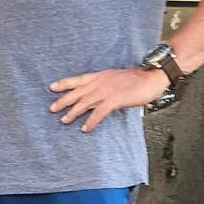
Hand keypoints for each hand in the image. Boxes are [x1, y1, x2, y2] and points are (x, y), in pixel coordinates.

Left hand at [48, 66, 169, 131]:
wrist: (151, 77)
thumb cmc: (136, 78)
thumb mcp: (116, 77)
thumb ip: (105, 84)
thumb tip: (96, 93)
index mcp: (100, 76)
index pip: (78, 79)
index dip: (64, 83)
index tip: (51, 87)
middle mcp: (100, 82)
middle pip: (77, 92)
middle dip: (63, 100)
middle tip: (51, 109)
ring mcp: (107, 91)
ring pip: (85, 102)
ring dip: (73, 112)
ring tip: (64, 120)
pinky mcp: (115, 100)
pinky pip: (99, 112)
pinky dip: (91, 121)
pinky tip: (85, 128)